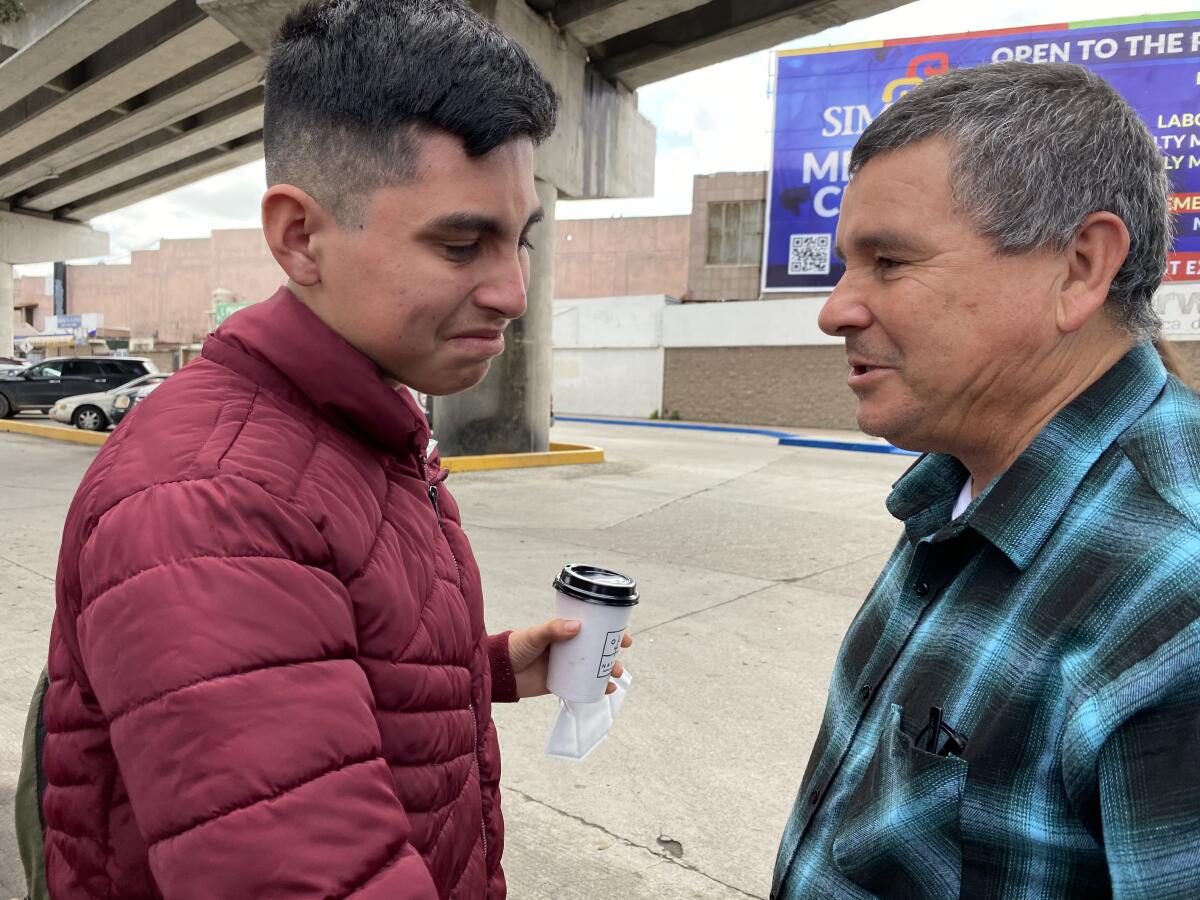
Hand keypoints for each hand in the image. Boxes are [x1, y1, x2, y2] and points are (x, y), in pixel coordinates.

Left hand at [507, 618, 632, 698]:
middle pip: (597, 649)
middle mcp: (568, 648)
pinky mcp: (561, 683)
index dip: (609, 631)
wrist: (501, 673)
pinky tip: (606, 690)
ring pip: (594, 668)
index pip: (592, 629)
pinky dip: (597, 689)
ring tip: (615, 675)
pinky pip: (584, 686)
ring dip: (609, 670)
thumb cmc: (516, 647)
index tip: (623, 635)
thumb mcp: (535, 634)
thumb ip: (553, 629)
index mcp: (564, 632)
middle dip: (613, 652)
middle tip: (620, 654)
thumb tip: (577, 626)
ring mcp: (566, 667)